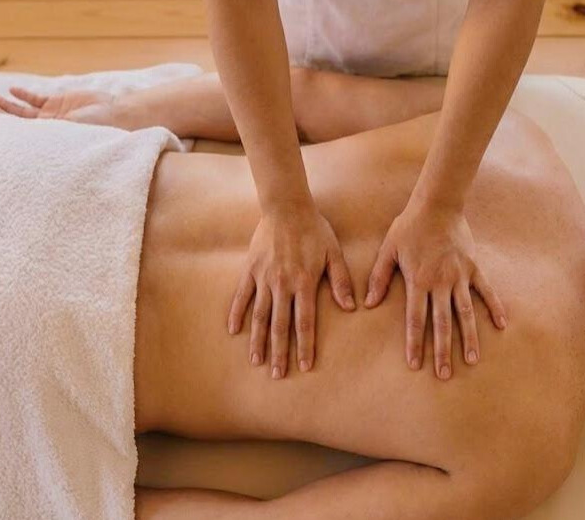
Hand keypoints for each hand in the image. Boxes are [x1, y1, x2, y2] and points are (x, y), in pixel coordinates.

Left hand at [0, 87, 128, 128]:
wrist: (115, 112)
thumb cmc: (98, 126)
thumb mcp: (73, 129)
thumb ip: (54, 129)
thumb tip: (30, 136)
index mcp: (49, 138)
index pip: (19, 133)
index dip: (3, 125)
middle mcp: (47, 128)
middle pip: (17, 122)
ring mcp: (52, 115)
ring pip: (23, 110)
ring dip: (6, 104)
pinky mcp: (59, 102)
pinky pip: (37, 99)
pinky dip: (24, 95)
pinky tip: (13, 90)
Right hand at [228, 204, 355, 378]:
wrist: (287, 207)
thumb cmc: (315, 230)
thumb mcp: (334, 253)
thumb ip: (341, 281)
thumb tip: (351, 307)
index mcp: (304, 283)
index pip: (305, 323)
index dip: (305, 347)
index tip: (304, 367)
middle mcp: (282, 285)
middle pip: (280, 326)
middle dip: (279, 353)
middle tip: (277, 375)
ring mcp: (263, 278)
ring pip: (259, 316)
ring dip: (257, 340)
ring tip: (256, 361)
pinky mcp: (250, 270)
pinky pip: (241, 296)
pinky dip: (237, 314)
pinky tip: (233, 331)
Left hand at [365, 203, 506, 379]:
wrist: (437, 204)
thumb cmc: (409, 227)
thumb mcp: (388, 250)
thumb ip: (379, 278)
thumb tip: (368, 303)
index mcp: (418, 281)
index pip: (415, 319)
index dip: (415, 343)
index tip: (416, 364)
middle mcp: (440, 283)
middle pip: (442, 323)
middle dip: (442, 351)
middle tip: (444, 375)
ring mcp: (460, 276)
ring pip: (466, 313)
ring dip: (469, 338)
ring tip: (472, 360)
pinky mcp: (474, 268)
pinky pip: (486, 291)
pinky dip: (495, 307)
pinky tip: (502, 325)